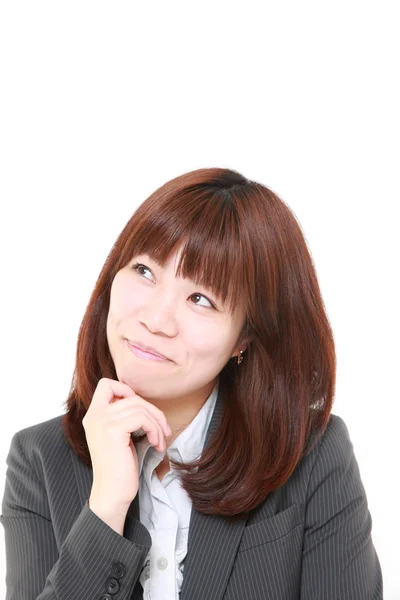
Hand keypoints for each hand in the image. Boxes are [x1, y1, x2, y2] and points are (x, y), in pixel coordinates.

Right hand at [82, 377, 170, 513]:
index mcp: (93, 415)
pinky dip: (154, 430)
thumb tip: (144, 402)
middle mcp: (94, 415)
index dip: (126, 390)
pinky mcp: (112, 431)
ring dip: (156, 422)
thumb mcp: (120, 435)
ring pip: (139, 406)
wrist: (112, 494)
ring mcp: (101, 421)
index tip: (141, 411)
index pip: (106, 384)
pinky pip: (142, 418)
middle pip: (131, 396)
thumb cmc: (120, 467)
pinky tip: (156, 444)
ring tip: (160, 439)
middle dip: (152, 411)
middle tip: (162, 429)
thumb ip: (123, 416)